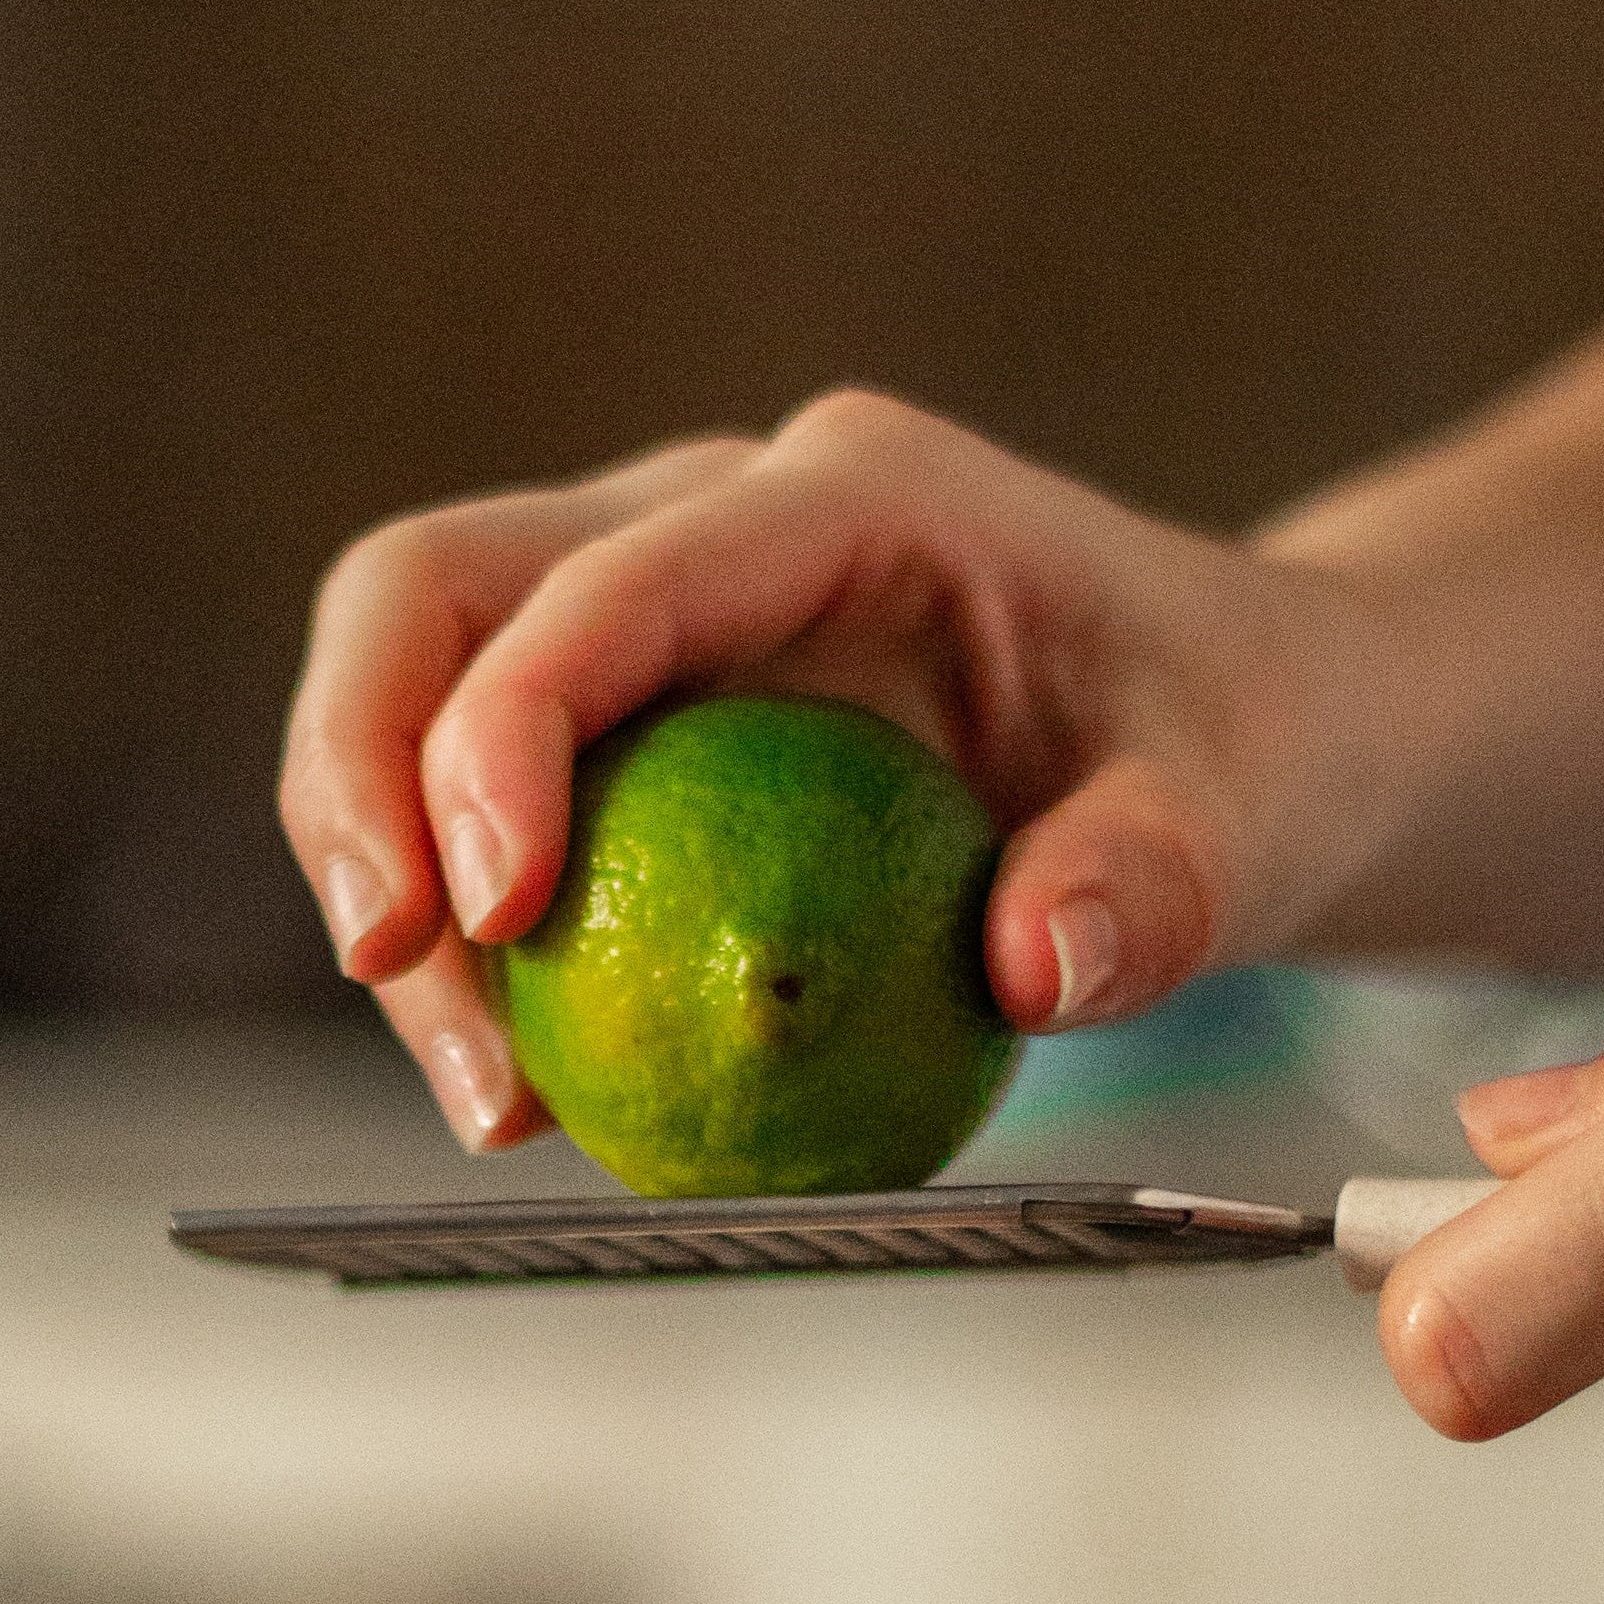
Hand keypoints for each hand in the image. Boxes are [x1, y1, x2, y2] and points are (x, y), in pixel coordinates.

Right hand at [277, 392, 1351, 1149]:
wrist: (1239, 737)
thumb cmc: (1239, 751)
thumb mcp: (1245, 823)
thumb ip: (1155, 887)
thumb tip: (1032, 964)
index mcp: (849, 501)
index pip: (612, 576)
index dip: (513, 727)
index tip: (502, 910)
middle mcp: (712, 522)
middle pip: (429, 595)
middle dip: (358, 777)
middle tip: (395, 970)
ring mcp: (647, 620)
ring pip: (411, 704)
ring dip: (396, 897)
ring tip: (494, 1102)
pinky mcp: (623, 729)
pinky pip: (476, 818)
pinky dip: (464, 955)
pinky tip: (532, 1094)